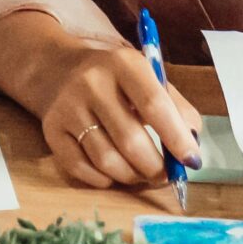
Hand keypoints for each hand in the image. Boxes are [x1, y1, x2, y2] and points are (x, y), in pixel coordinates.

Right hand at [35, 43, 202, 190]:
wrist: (57, 68)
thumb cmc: (116, 79)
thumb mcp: (148, 79)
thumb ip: (177, 109)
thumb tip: (191, 150)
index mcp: (124, 64)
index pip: (154, 105)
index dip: (177, 139)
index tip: (191, 161)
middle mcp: (92, 82)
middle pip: (131, 141)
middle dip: (156, 168)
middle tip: (165, 175)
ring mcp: (68, 106)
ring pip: (107, 160)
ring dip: (132, 177)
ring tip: (140, 173)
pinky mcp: (51, 128)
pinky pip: (81, 168)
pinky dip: (103, 179)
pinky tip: (112, 170)